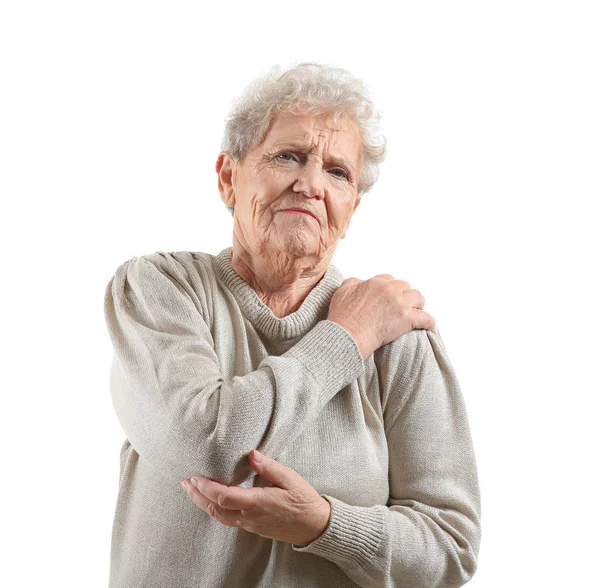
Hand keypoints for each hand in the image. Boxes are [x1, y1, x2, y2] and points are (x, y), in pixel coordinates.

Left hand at [181, 449, 331, 546]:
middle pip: (216, 509)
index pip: (224, 497)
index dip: (206, 488)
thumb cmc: (304, 500)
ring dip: (203, 504)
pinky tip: (210, 502)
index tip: (194, 477)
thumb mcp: (290, 478)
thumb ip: (270, 466)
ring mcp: (250, 524)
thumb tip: (252, 454)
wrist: (314, 526)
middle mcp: (250, 516)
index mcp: (258, 502)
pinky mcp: (252, 526)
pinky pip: (227, 519)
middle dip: (198, 496)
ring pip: (220, 516)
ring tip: (192, 491)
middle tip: (185, 482)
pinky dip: (214, 510)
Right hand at [328, 275, 435, 358]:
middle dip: (404, 295)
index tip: (389, 297)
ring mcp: (400, 304)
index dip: (390, 289)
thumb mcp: (342, 291)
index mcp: (375, 283)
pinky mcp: (407, 319)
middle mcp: (389, 290)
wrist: (347, 334)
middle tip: (401, 306)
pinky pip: (426, 318)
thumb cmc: (343, 317)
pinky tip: (427, 325)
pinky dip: (428, 322)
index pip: (389, 280)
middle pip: (405, 286)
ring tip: (414, 312)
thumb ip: (353, 282)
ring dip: (417, 304)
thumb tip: (360, 282)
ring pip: (418, 297)